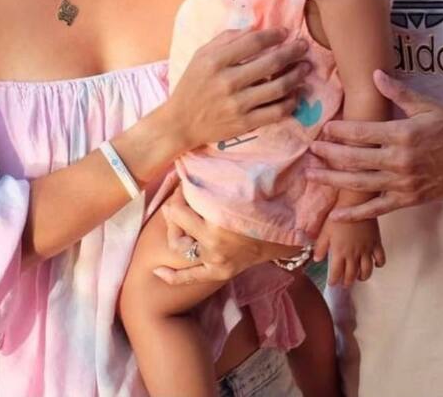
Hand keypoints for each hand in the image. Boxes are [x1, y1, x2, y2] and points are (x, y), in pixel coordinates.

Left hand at [153, 186, 282, 284]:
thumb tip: (187, 164)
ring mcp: (216, 260)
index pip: (180, 205)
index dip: (180, 191)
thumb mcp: (239, 187)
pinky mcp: (219, 272)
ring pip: (179, 246)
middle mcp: (213, 242)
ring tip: (177, 219)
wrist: (285, 232)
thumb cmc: (263, 204)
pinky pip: (190, 277)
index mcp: (219, 218)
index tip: (187, 182)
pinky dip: (172, 276)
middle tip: (182, 197)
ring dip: (175, 231)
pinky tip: (157, 270)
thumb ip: (213, 178)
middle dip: (176, 206)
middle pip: (177, 222)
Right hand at [167, 28, 308, 151]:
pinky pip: (276, 111)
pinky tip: (296, 93)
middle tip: (303, 46)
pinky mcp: (245, 123)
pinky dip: (290, 101)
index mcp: (215, 61)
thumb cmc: (193, 83)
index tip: (285, 32)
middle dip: (292, 52)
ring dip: (296, 75)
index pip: (253, 42)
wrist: (181, 122)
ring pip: (278, 88)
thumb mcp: (202, 55)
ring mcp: (237, 104)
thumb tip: (255, 28)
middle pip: (270, 63)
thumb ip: (226, 39)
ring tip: (305, 67)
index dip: (273, 35)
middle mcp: (227, 82)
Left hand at [309, 71, 442, 219]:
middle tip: (309, 150)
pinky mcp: (408, 199)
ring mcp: (402, 183)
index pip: (362, 132)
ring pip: (360, 184)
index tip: (324, 129)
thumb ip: (398, 92)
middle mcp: (398, 160)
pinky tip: (336, 215)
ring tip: (312, 175)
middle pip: (354, 159)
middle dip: (329, 154)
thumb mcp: (427, 105)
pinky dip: (356, 213)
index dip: (339, 131)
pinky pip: (377, 208)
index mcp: (402, 134)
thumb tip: (375, 74)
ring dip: (333, 180)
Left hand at [315, 217, 384, 286]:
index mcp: (339, 252)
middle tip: (344, 284)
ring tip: (358, 277)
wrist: (355, 203)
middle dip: (347, 282)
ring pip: (367, 271)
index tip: (332, 283)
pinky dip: (379, 264)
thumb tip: (317, 259)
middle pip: (351, 275)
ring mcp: (366, 250)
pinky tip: (375, 264)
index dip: (333, 281)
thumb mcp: (324, 231)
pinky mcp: (376, 243)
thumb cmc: (338, 215)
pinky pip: (380, 259)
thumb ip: (320, 247)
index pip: (336, 273)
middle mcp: (354, 254)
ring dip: (362, 277)